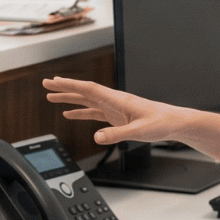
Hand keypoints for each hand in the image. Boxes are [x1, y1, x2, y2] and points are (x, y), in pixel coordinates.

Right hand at [43, 76, 190, 147]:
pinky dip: (81, 112)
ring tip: (52, 98)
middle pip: (84, 91)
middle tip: (46, 84)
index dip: (70, 85)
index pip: (88, 89)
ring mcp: (114, 108)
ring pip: (87, 101)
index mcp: (117, 99)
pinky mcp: (117, 116)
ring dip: (69, 99)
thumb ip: (116, 135)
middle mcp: (113, 100)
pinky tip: (71, 114)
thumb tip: (96, 137)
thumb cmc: (160, 123)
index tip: (53, 82)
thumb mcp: (138, 132)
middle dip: (64, 88)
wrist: (174, 123)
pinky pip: (94, 112)